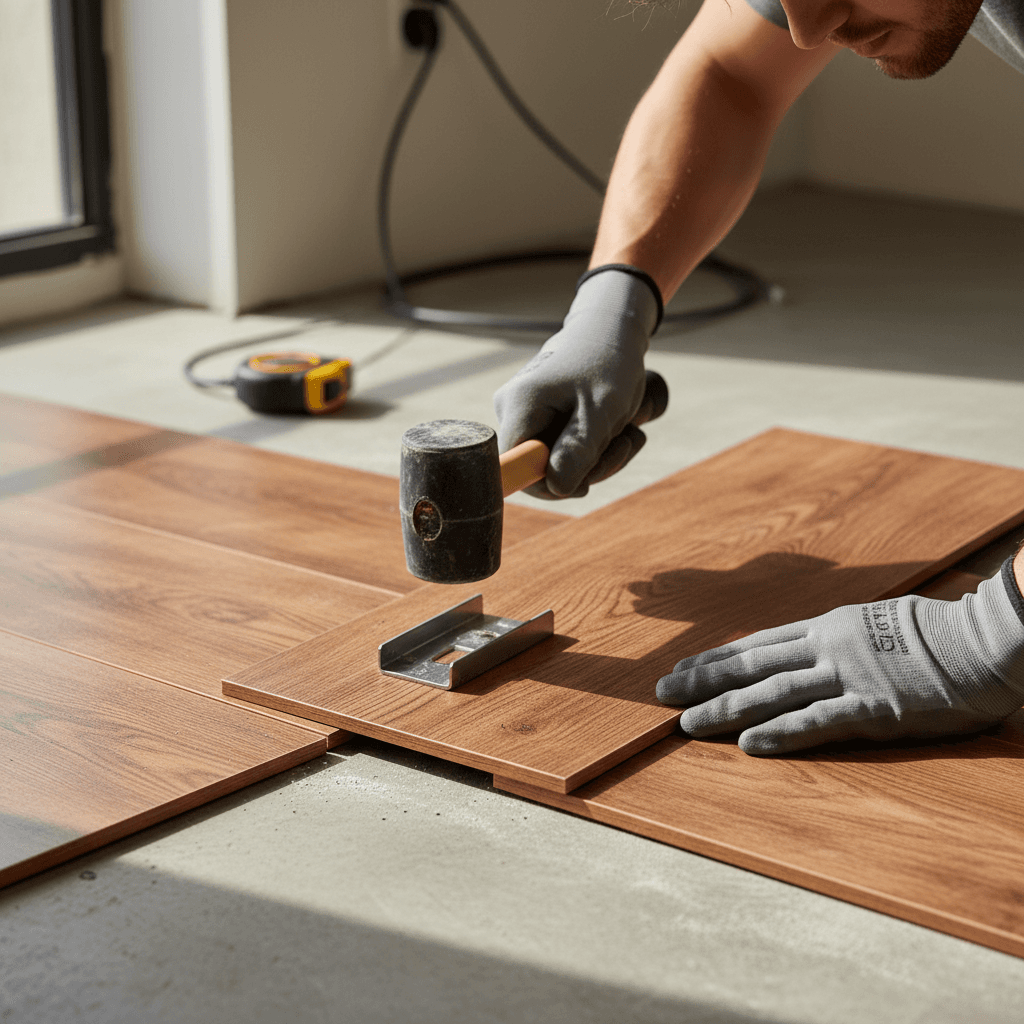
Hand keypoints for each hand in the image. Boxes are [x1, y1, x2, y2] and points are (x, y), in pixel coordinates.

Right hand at [493, 267, 659, 498]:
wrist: (612, 332)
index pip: (514, 467)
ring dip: (599, 460)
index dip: (547, 485)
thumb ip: (578, 450)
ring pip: (558, 464)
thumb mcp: (602, 410)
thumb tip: (557, 488)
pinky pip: (564, 453)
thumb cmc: (608, 363)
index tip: (585, 482)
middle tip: (624, 445)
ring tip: (627, 435)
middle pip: (540, 469)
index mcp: (519, 405)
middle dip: (588, 468)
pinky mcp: (540, 420)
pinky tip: (615, 432)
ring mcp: (525, 416)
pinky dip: (594, 450)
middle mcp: (512, 411)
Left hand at [656, 560, 1023, 755]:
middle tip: (661, 696)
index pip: (755, 645)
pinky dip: (782, 732)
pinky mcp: (874, 707)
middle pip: (751, 666)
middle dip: (702, 682)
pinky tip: (749, 744)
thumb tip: (806, 648)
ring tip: (687, 723)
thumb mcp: (871, 623)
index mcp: (825, 627)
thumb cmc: (933, 633)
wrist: (983, 639)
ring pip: (772, 693)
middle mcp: (826, 647)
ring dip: (725, 709)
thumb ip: (836, 637)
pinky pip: (819, 721)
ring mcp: (848, 676)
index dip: (713, 659)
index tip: (678, 670)